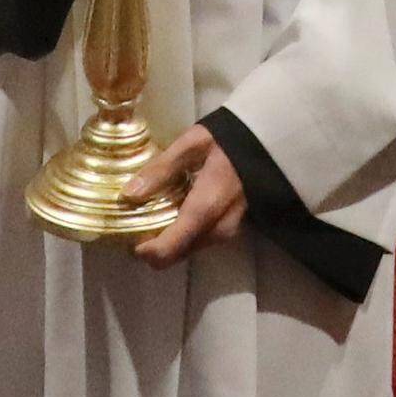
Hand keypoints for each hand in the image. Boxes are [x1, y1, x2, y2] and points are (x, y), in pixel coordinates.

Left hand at [122, 123, 248, 265]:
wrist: (268, 143)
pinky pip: (197, 242)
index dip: (142, 250)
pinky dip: (181, 234)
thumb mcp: (192, 144)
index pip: (167, 250)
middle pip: (174, 255)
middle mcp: (216, 231)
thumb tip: (128, 195)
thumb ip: (161, 169)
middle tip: (136, 222)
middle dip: (151, 246)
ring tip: (152, 214)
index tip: (127, 234)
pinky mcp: (229, 231)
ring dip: (166, 240)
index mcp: (204, 210)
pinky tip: (174, 211)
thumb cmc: (227, 141)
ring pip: (185, 251)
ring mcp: (226, 233)